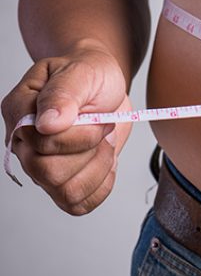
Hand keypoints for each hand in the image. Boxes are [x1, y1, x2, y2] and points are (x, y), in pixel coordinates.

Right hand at [2, 42, 131, 214]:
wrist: (103, 84)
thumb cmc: (89, 74)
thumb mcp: (82, 71)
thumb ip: (64, 93)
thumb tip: (47, 124)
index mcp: (19, 112)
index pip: (39, 143)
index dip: (78, 136)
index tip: (96, 116)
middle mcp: (24, 145)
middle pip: (48, 173)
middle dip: (89, 151)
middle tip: (103, 128)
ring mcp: (40, 167)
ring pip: (64, 192)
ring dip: (98, 168)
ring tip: (103, 143)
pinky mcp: (62, 182)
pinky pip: (78, 204)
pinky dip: (102, 186)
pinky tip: (106, 162)